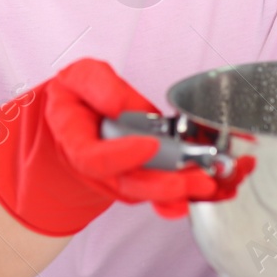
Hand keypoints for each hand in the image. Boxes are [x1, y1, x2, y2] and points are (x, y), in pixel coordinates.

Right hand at [0, 58, 252, 236]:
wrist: (75, 114)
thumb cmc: (78, 95)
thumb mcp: (80, 76)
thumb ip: (99, 86)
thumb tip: (121, 106)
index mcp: (73, 138)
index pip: (94, 158)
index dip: (122, 156)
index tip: (151, 144)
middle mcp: (93, 167)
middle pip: (124, 185)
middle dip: (161, 185)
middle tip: (193, 179)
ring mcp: (113, 177)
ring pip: (141, 193)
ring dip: (174, 194)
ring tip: (203, 187)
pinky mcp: (133, 178)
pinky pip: (152, 195)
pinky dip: (174, 199)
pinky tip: (195, 198)